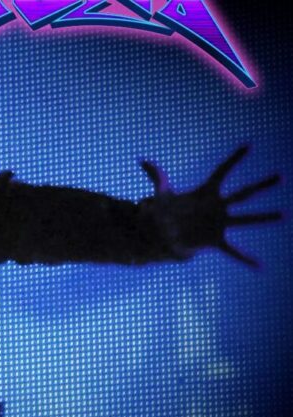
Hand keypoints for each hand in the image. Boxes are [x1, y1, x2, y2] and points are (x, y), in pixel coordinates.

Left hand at [139, 146, 282, 267]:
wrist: (163, 234)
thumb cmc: (165, 211)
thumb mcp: (161, 194)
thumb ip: (156, 176)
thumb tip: (142, 160)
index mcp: (206, 192)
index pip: (223, 171)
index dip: (234, 159)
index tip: (249, 145)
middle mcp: (217, 207)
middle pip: (243, 194)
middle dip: (262, 186)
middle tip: (282, 177)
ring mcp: (219, 223)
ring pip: (246, 219)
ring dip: (264, 217)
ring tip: (284, 214)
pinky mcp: (214, 241)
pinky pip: (233, 251)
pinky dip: (245, 259)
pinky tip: (259, 266)